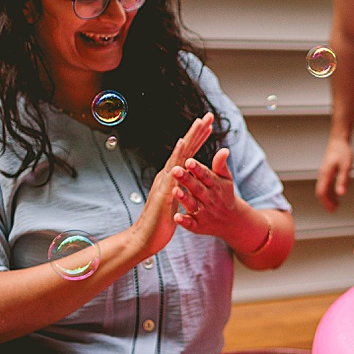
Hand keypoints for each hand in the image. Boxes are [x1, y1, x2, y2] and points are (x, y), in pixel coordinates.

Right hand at [135, 113, 213, 254]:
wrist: (145, 238)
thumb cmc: (160, 223)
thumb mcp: (175, 203)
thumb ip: (179, 191)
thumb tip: (185, 185)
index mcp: (172, 178)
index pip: (188, 155)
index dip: (198, 140)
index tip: (208, 126)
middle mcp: (167, 175)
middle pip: (184, 149)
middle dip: (197, 132)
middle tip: (208, 116)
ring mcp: (165, 181)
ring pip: (179, 154)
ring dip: (190, 138)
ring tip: (199, 123)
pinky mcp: (164, 189)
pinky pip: (173, 169)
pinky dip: (178, 155)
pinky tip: (184, 144)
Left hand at [172, 147, 240, 238]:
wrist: (231, 221)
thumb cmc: (224, 195)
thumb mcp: (226, 179)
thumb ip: (221, 165)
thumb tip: (224, 149)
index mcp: (214, 185)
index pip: (205, 175)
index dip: (197, 168)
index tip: (188, 160)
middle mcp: (209, 198)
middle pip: (196, 188)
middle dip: (186, 180)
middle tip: (175, 170)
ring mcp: (203, 212)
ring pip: (192, 204)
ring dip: (184, 198)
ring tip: (174, 190)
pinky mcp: (198, 226)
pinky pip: (190, 224)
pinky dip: (184, 221)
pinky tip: (176, 217)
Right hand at [316, 137, 353, 211]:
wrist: (339, 139)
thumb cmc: (343, 151)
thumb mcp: (346, 166)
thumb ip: (343, 180)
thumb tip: (341, 193)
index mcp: (325, 174)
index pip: (321, 192)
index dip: (326, 203)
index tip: (332, 210)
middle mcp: (322, 174)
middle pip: (320, 192)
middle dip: (326, 203)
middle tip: (333, 211)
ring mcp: (324, 173)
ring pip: (323, 189)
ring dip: (328, 198)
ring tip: (336, 206)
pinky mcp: (327, 171)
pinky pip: (326, 184)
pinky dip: (330, 192)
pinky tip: (337, 195)